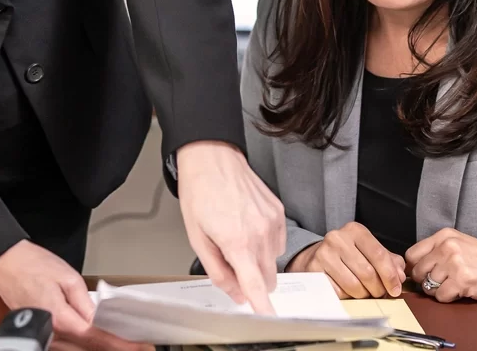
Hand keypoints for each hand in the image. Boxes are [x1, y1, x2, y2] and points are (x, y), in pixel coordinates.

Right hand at [0, 240, 146, 350]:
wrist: (6, 266)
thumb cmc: (33, 266)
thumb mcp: (68, 277)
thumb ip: (86, 302)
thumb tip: (100, 319)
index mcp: (58, 319)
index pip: (95, 337)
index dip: (118, 344)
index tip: (138, 346)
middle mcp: (49, 335)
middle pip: (87, 348)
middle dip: (112, 347)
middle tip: (137, 345)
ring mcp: (43, 339)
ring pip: (76, 350)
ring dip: (99, 346)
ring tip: (122, 341)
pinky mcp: (40, 337)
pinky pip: (66, 345)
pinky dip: (83, 344)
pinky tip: (97, 338)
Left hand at [177, 140, 285, 313]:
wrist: (213, 157)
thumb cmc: (200, 192)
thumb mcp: (197, 238)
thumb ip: (217, 271)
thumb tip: (234, 292)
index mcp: (237, 241)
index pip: (255, 285)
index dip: (263, 307)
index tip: (268, 319)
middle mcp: (261, 232)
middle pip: (266, 278)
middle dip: (252, 281)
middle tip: (231, 264)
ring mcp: (273, 220)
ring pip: (273, 260)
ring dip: (259, 261)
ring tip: (238, 239)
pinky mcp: (279, 210)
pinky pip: (278, 240)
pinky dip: (266, 243)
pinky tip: (249, 228)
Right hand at [288, 222, 404, 298]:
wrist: (315, 256)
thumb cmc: (346, 255)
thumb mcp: (368, 250)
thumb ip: (388, 260)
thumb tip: (400, 276)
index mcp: (355, 230)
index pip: (378, 254)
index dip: (390, 275)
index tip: (395, 289)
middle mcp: (338, 238)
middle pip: (367, 272)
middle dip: (378, 288)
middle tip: (380, 293)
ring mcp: (324, 254)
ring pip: (354, 286)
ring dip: (364, 295)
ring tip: (364, 292)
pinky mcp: (314, 271)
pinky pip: (339, 293)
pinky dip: (348, 297)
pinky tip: (348, 292)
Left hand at [405, 229, 476, 302]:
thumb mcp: (460, 244)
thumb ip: (437, 251)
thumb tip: (413, 267)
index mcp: (444, 235)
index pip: (412, 254)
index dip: (415, 268)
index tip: (424, 274)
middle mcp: (447, 246)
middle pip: (418, 271)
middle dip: (426, 281)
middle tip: (442, 282)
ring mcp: (455, 262)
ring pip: (428, 285)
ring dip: (438, 291)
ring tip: (454, 285)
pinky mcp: (463, 280)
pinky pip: (441, 296)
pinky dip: (448, 298)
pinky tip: (460, 291)